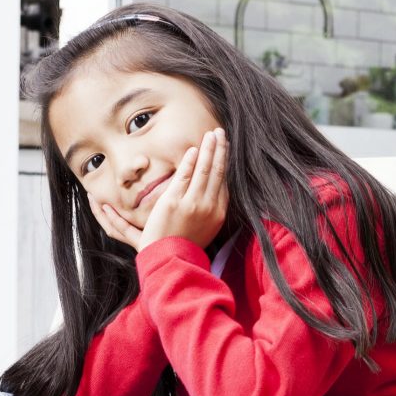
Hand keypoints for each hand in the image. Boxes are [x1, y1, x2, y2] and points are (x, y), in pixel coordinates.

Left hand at [89, 128, 229, 252]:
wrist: (171, 262)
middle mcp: (210, 207)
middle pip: (218, 173)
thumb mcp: (207, 232)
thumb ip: (210, 213)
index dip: (224, 164)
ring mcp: (193, 204)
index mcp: (219, 214)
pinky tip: (194, 149)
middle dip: (220, 151)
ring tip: (212, 134)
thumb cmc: (186, 249)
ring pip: (205, 171)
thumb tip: (212, 198)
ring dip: (209, 150)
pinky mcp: (174, 202)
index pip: (224, 183)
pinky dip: (191, 162)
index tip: (224, 150)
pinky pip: (185, 176)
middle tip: (221, 133)